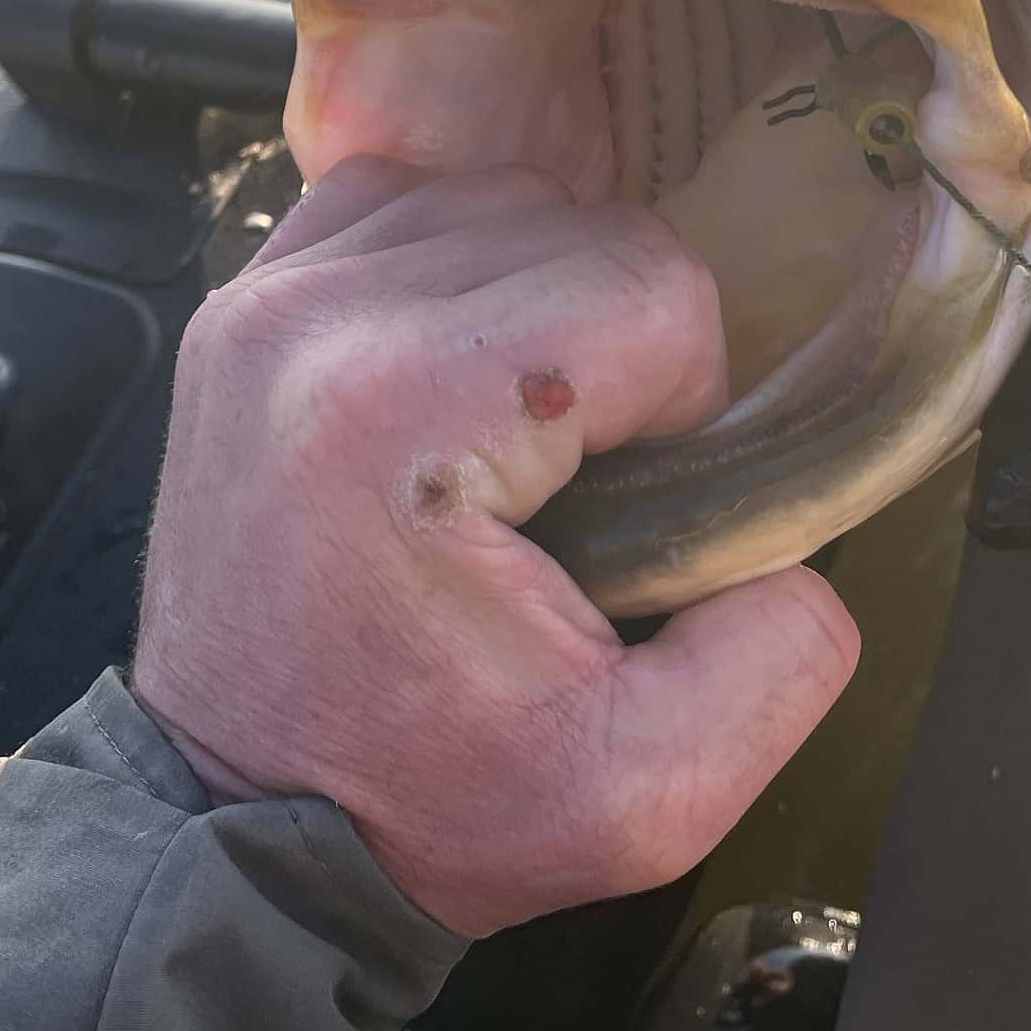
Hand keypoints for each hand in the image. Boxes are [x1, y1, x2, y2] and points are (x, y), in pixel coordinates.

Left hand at [131, 158, 860, 935]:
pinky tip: (459, 382)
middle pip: (588, 228)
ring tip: (519, 441)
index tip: (630, 516)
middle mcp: (317, 320)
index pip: (655, 291)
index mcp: (403, 409)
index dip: (689, 406)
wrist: (237, 827)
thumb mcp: (651, 793)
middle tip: (583, 490)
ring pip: (507, 202)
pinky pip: (410, 204)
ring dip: (549, 305)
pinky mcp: (240, 304)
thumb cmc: (425, 807)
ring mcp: (264, 298)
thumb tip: (793, 533)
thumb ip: (783, 653)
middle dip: (625, 355)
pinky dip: (463, 272)